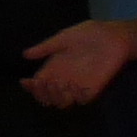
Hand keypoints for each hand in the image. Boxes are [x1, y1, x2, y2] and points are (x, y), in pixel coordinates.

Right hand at [22, 15, 136, 107]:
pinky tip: (74, 86)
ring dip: (56, 97)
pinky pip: (82, 100)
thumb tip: (25, 55)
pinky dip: (76, 96)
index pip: (39, 84)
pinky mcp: (94, 88)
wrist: (112, 36)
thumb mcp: (63, 38)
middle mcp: (64, 79)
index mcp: (55, 68)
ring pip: (63, 102)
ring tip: (57, 84)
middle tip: (44, 83)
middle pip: (48, 97)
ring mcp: (78, 85)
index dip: (31, 87)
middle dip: (42, 94)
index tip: (26, 82)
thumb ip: (46, 47)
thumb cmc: (88, 34)